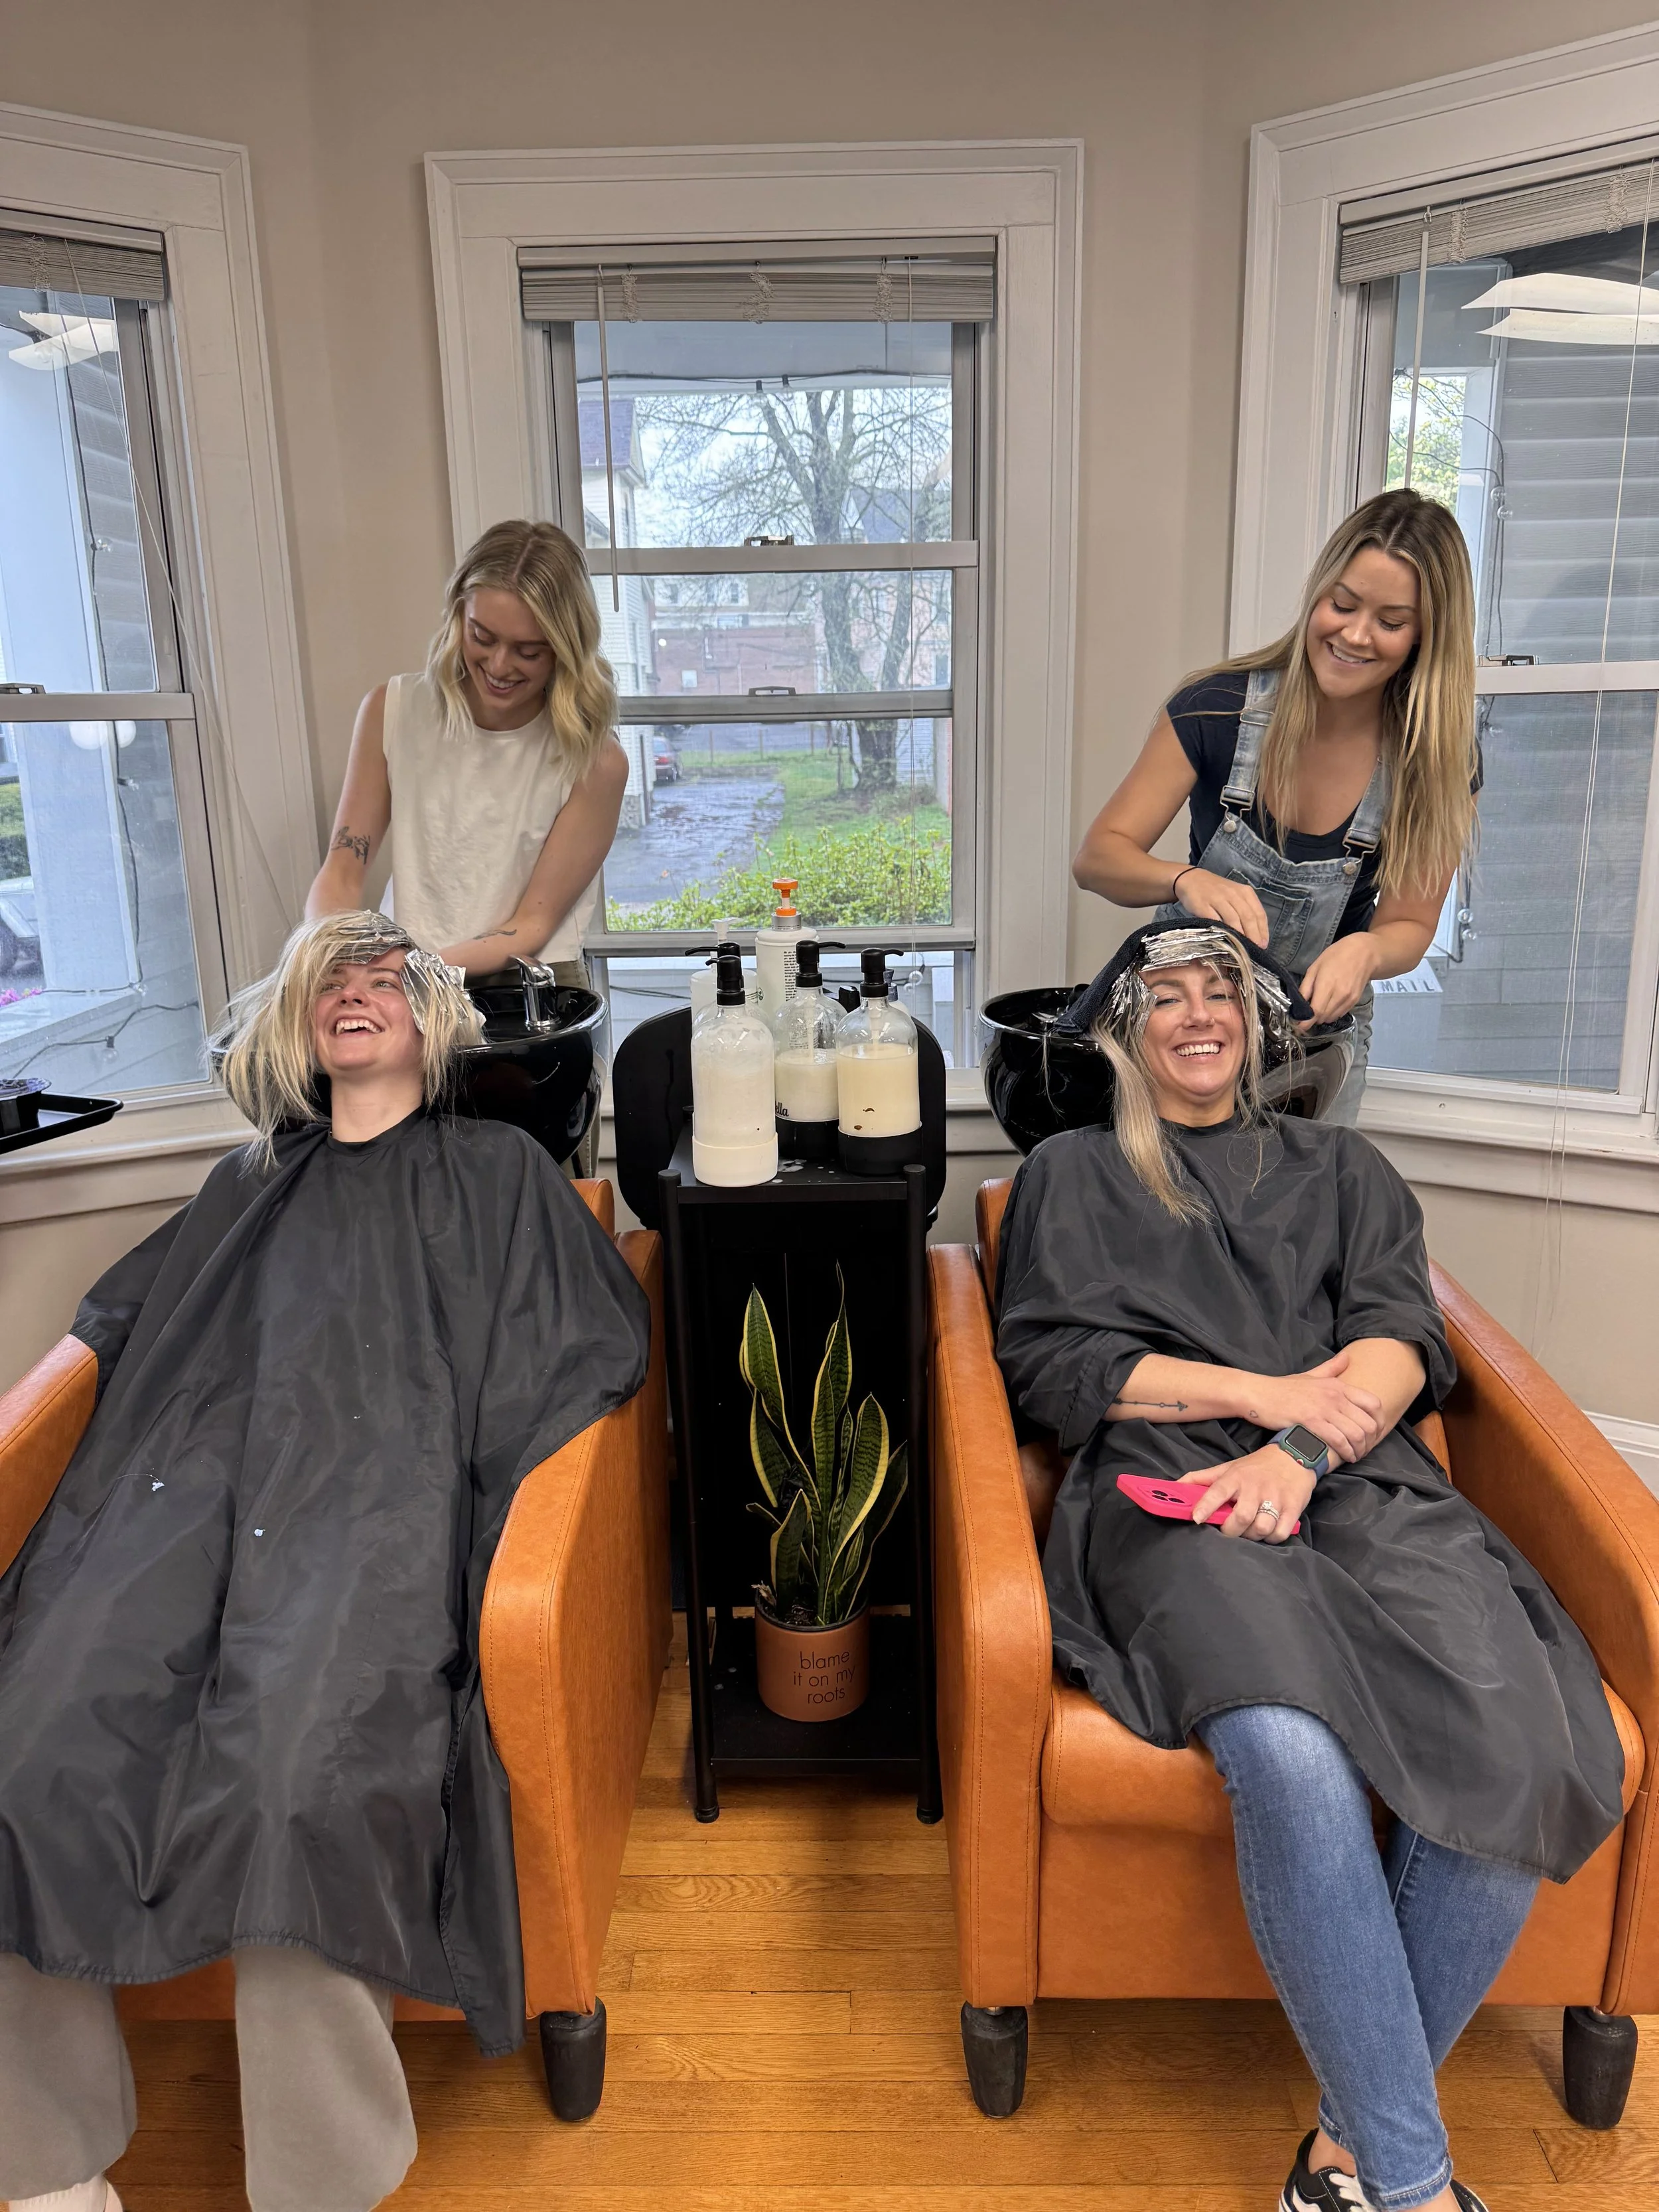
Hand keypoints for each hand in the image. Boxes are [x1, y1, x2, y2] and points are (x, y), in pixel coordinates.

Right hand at [1172, 867, 1270, 948]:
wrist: (1192, 879)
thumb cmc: (1217, 891)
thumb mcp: (1235, 895)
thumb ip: (1245, 910)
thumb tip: (1255, 935)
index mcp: (1245, 892)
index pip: (1259, 913)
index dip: (1262, 931)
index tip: (1263, 944)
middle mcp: (1234, 894)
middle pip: (1248, 917)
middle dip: (1253, 936)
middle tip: (1255, 949)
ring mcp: (1218, 899)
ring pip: (1233, 919)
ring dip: (1239, 936)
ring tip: (1242, 949)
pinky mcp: (1204, 905)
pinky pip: (1215, 920)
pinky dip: (1221, 931)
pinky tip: (1225, 941)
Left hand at [1181, 1444, 1315, 1542]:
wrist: (1295, 1456)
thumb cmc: (1255, 1467)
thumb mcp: (1228, 1467)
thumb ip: (1201, 1478)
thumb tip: (1174, 1487)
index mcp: (1236, 1476)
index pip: (1218, 1491)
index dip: (1205, 1506)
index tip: (1196, 1518)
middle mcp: (1256, 1487)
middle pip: (1241, 1517)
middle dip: (1231, 1530)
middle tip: (1229, 1530)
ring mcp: (1276, 1498)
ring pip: (1261, 1527)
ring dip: (1252, 1535)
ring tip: (1249, 1530)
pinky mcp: (1293, 1508)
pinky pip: (1279, 1533)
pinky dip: (1271, 1537)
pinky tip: (1267, 1531)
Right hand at [1237, 1351, 1381, 1465]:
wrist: (1259, 1394)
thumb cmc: (1284, 1388)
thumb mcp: (1311, 1375)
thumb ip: (1331, 1368)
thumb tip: (1348, 1358)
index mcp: (1338, 1385)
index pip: (1373, 1403)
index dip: (1380, 1421)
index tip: (1375, 1434)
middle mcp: (1335, 1395)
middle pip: (1368, 1422)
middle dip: (1370, 1441)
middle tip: (1364, 1450)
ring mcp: (1324, 1408)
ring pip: (1356, 1433)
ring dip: (1359, 1450)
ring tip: (1354, 1456)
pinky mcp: (1312, 1421)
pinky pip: (1338, 1440)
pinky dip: (1346, 1452)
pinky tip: (1344, 1457)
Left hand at [1298, 934, 1377, 1024]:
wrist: (1364, 953)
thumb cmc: (1336, 956)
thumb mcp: (1314, 967)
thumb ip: (1305, 988)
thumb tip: (1298, 1005)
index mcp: (1327, 985)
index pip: (1316, 1012)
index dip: (1305, 1022)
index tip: (1298, 1025)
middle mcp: (1339, 995)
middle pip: (1322, 1017)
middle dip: (1311, 1019)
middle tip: (1305, 1014)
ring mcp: (1348, 1000)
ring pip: (1330, 1018)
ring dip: (1321, 1017)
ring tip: (1318, 1006)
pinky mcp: (1354, 1001)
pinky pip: (1339, 1014)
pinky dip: (1331, 1013)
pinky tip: (1329, 1003)